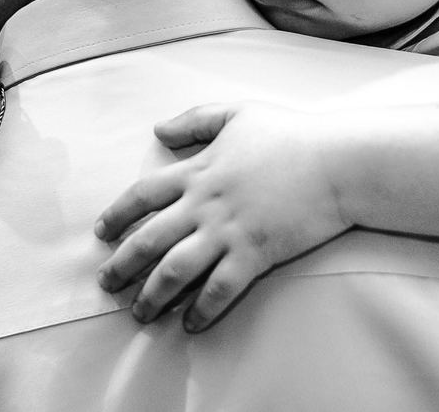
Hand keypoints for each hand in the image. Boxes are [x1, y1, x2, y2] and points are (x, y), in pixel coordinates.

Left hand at [95, 102, 349, 331]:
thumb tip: (158, 130)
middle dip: (122, 265)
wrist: (336, 162)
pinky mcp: (255, 254)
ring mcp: (228, 231)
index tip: (102, 233)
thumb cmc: (290, 135)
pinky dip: (202, 310)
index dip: (117, 214)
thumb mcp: (237, 114)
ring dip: (153, 295)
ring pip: (175, 270)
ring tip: (140, 313)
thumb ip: (195, 120)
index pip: (142, 195)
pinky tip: (190, 325)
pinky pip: (220, 289)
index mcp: (197, 171)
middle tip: (106, 285)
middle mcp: (204, 204)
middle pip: (149, 239)